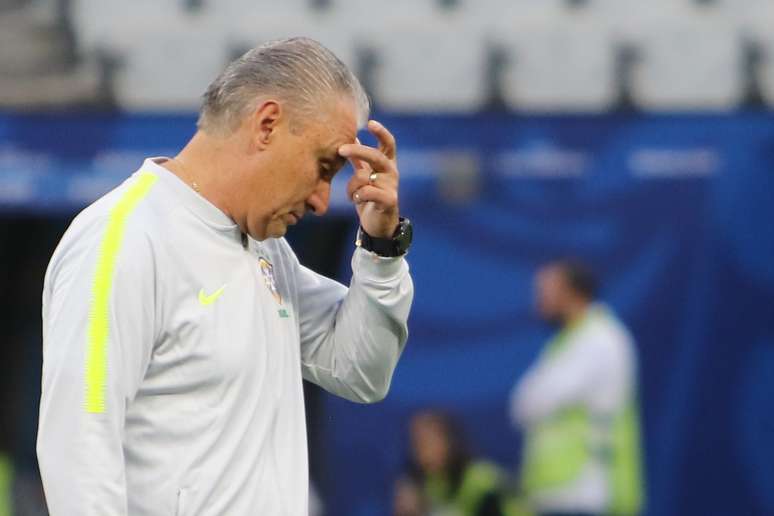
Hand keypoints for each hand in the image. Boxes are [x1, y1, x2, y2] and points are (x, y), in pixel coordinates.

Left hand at [338, 120, 399, 237]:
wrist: (378, 225)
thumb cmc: (370, 198)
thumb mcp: (365, 176)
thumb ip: (360, 160)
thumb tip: (353, 138)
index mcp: (387, 164)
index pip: (388, 143)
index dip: (381, 132)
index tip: (370, 123)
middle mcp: (392, 173)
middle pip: (377, 155)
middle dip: (358, 150)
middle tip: (340, 149)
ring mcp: (392, 186)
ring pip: (366, 176)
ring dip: (353, 184)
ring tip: (351, 194)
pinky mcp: (390, 200)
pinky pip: (369, 192)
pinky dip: (358, 194)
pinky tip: (356, 200)